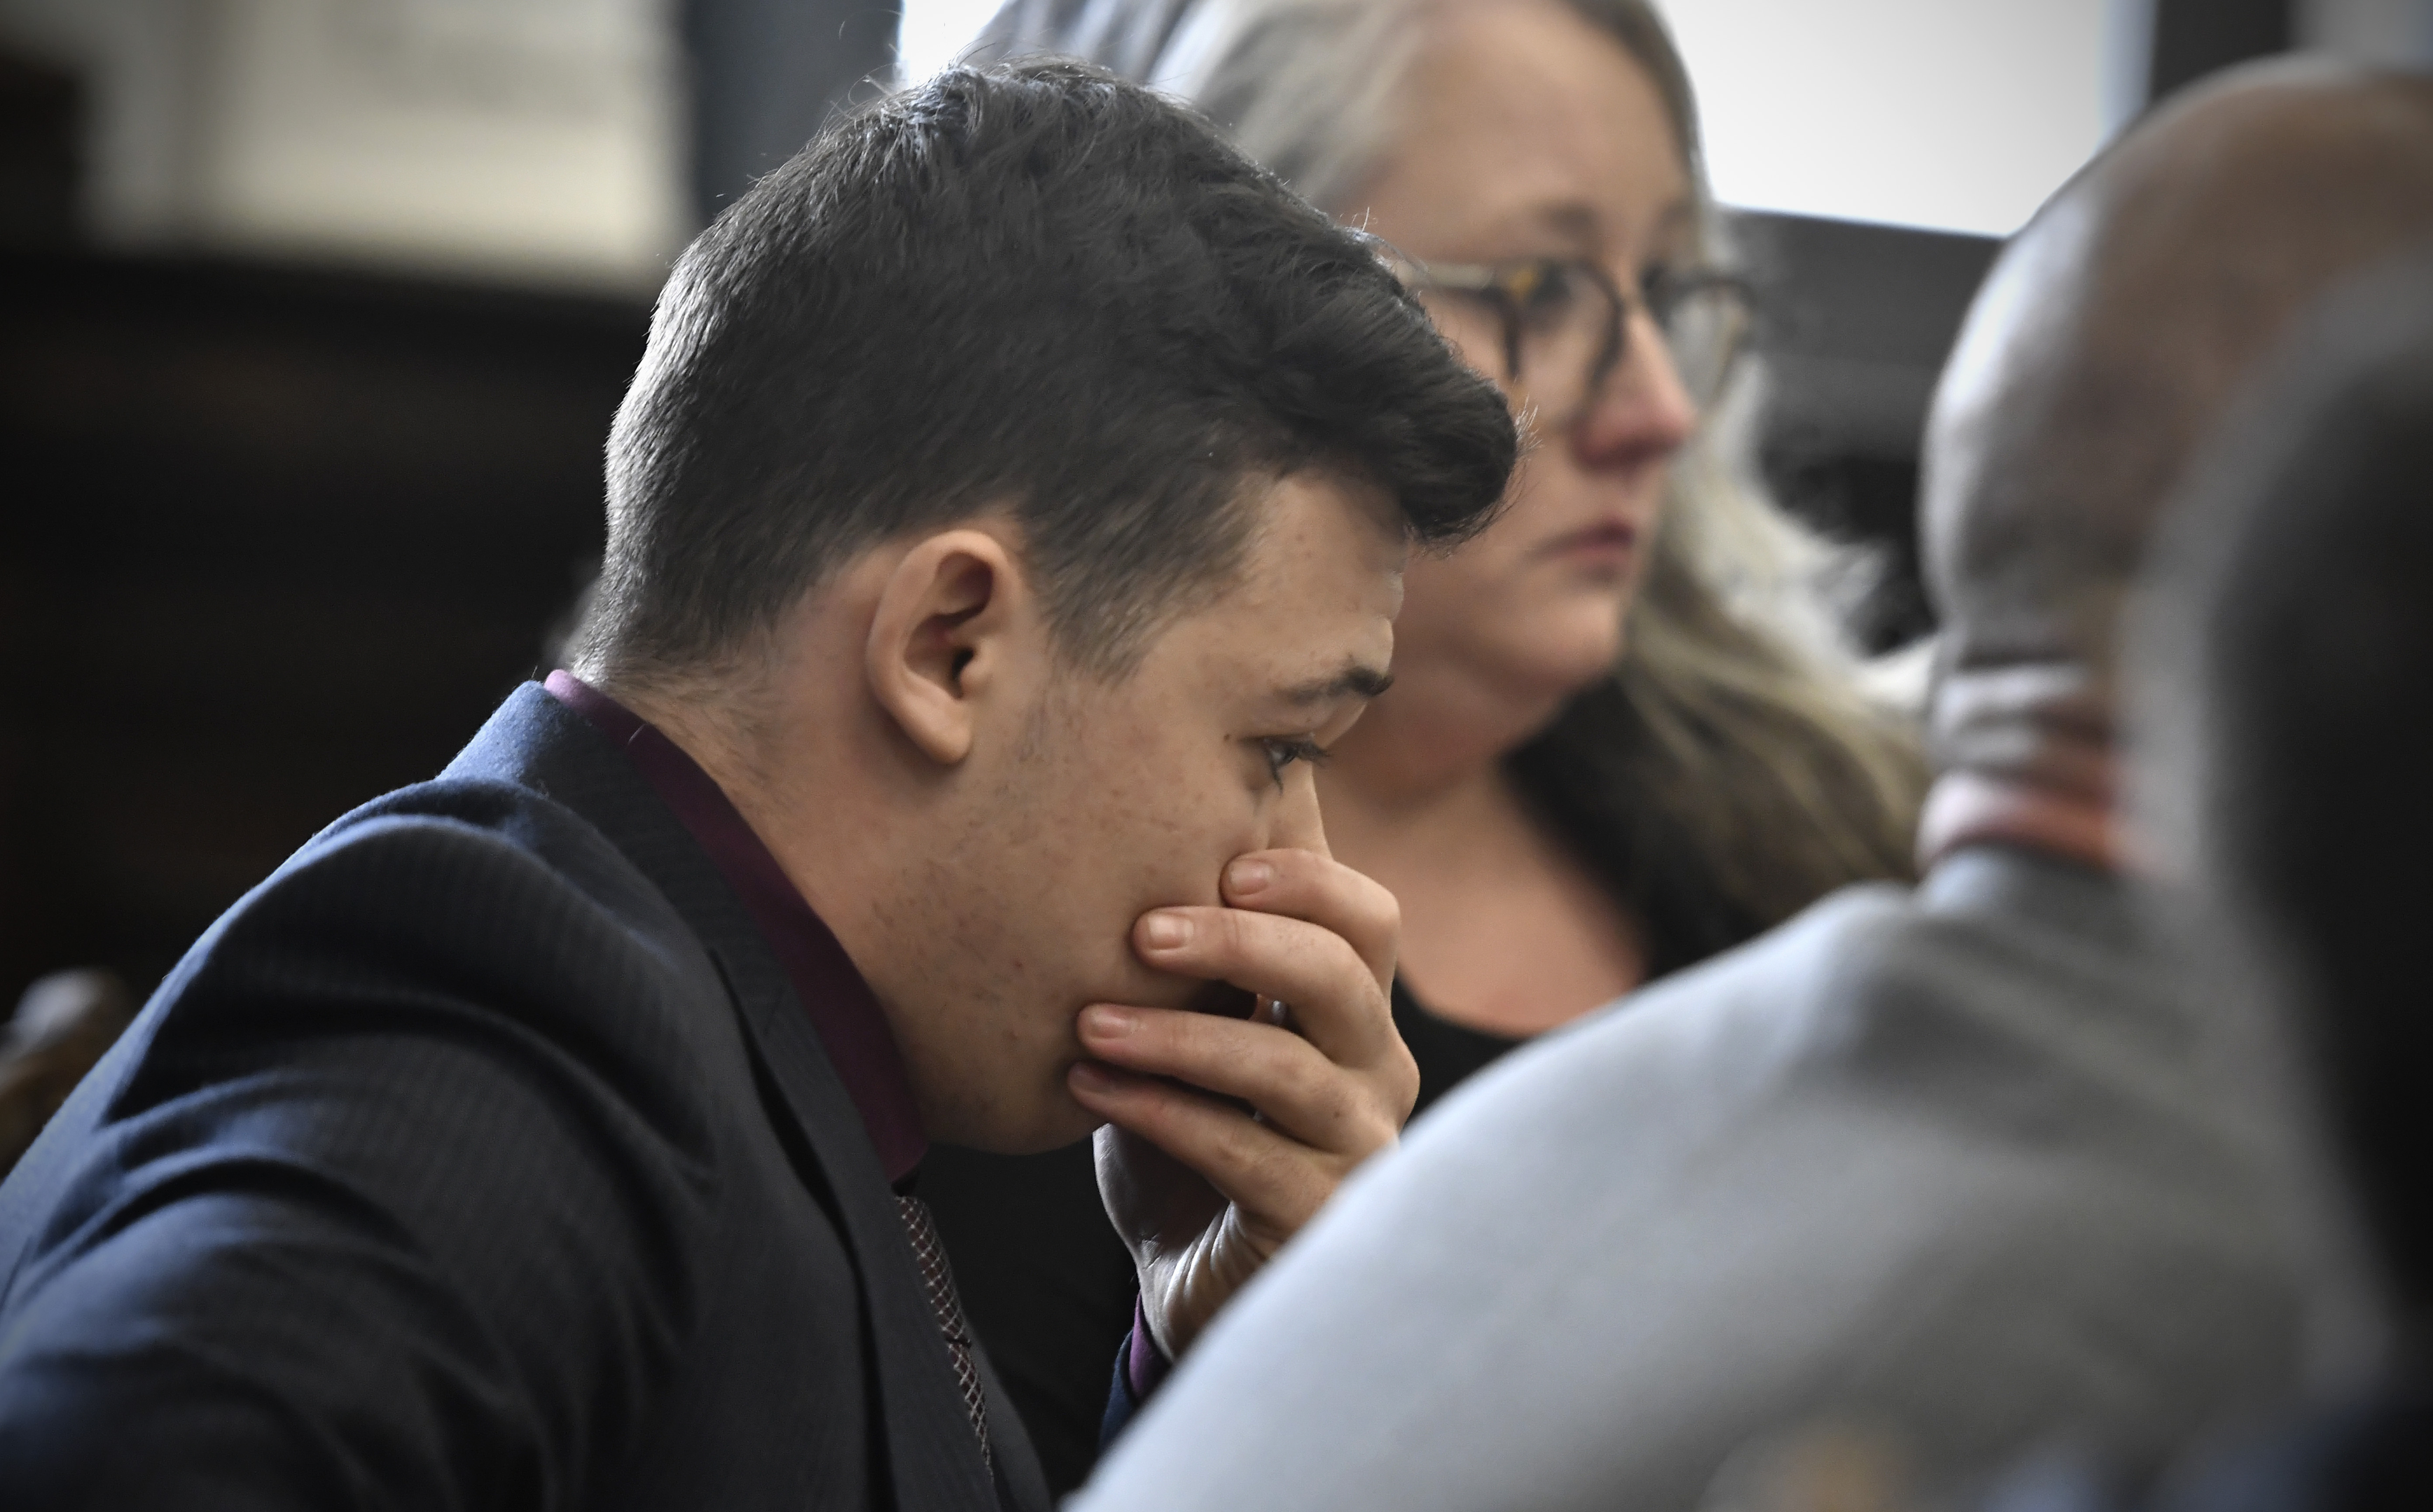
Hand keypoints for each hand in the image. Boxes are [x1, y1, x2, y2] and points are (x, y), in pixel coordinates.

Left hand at [1066, 848, 1416, 1357]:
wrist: (1189, 1273)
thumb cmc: (1193, 1131)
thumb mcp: (1196, 1029)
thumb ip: (1196, 955)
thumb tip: (1149, 816)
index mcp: (1356, 1013)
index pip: (1370, 920)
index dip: (1309, 881)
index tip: (1220, 867)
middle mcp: (1379, 1071)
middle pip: (1339, 977)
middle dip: (1239, 944)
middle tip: (1141, 932)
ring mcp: (1358, 1147)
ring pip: (1285, 1069)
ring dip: (1178, 1037)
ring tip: (1088, 1023)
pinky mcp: (1317, 1217)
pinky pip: (1243, 1154)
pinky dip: (1160, 1113)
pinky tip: (1090, 1089)